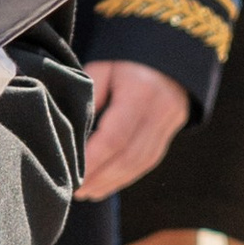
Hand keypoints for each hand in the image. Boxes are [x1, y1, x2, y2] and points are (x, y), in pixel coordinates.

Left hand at [78, 58, 192, 202]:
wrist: (167, 52)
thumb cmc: (125, 59)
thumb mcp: (103, 68)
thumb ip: (90, 96)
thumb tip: (73, 131)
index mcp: (141, 92)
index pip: (116, 136)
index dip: (94, 160)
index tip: (73, 174)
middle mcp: (160, 111)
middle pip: (129, 155)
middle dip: (101, 177)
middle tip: (76, 191)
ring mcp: (170, 123)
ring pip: (141, 163)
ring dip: (113, 182)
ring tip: (88, 192)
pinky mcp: (171, 131)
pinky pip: (149, 160)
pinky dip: (126, 176)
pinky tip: (107, 184)